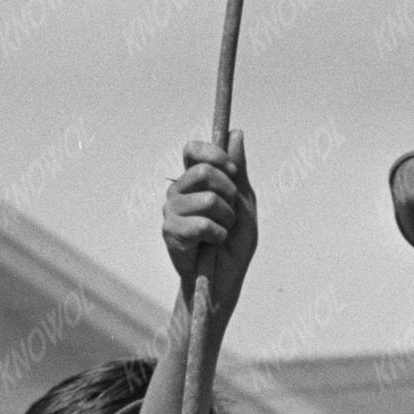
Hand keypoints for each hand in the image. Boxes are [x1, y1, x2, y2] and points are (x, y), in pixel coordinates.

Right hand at [156, 138, 256, 305]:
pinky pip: (203, 225)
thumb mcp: (244, 203)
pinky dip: (219, 236)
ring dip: (227, 219)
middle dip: (228, 192)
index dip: (214, 154)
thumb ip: (239, 171)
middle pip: (203, 172)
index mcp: (194, 181)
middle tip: (231, 212)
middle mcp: (178, 191)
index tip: (232, 171)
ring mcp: (171, 211)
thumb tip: (236, 134)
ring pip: (208, 200)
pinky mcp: (170, 232)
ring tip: (222, 232)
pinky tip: (212, 244)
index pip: (193, 150)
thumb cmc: (234, 243)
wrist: (224, 280)